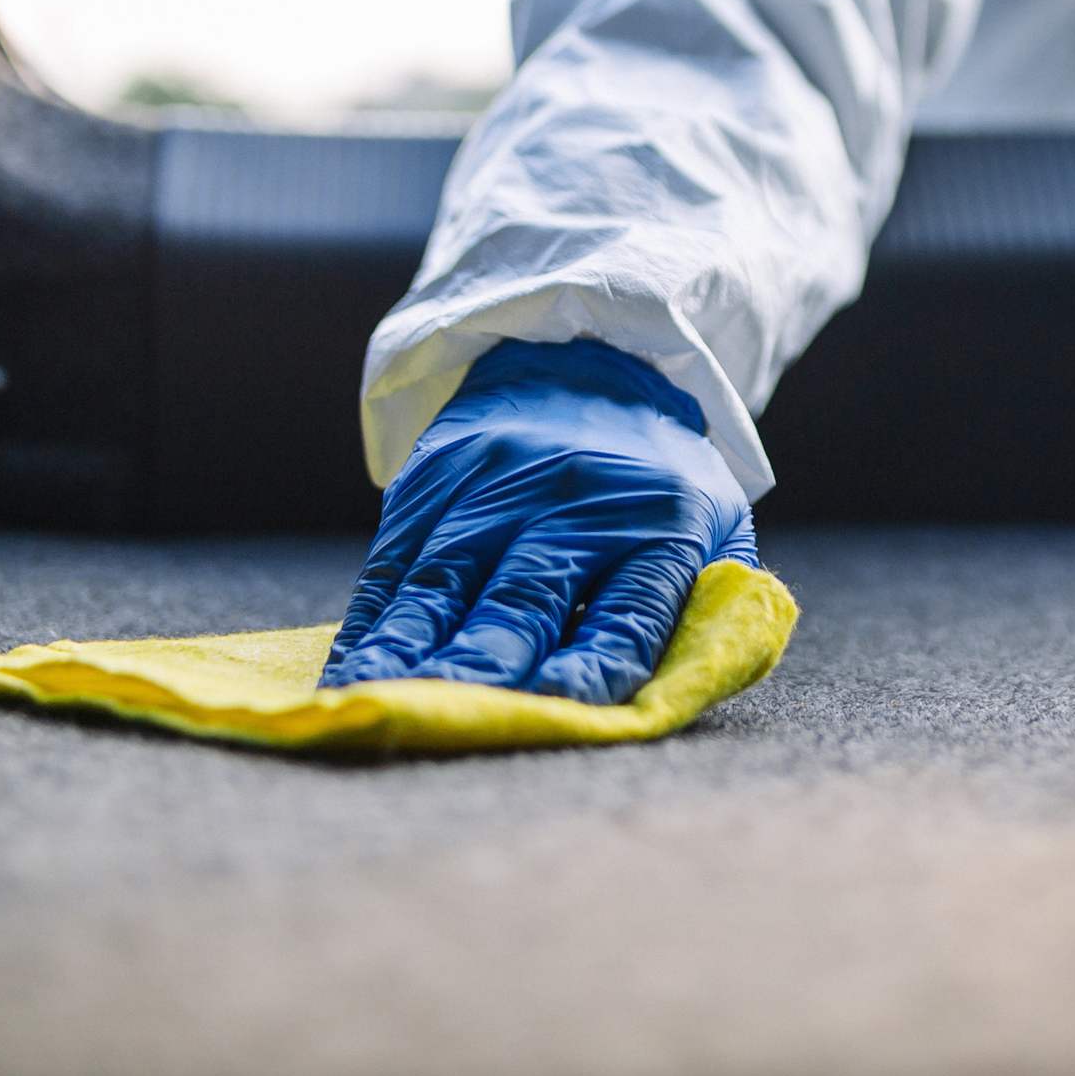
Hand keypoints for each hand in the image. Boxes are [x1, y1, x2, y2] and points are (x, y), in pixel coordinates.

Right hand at [321, 338, 757, 704]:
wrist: (597, 358)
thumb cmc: (662, 480)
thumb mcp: (719, 527)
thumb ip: (714, 612)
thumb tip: (680, 699)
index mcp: (662, 527)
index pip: (627, 613)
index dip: (589, 667)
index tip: (552, 708)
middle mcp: (577, 505)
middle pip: (525, 598)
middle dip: (485, 665)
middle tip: (451, 717)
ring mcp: (499, 484)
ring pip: (446, 579)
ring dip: (409, 648)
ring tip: (379, 701)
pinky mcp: (438, 474)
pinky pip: (398, 557)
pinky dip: (373, 618)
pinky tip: (355, 663)